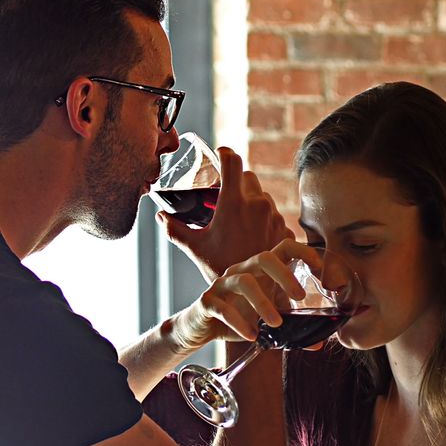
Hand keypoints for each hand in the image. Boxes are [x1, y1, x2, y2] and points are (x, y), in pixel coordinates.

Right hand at [158, 147, 293, 281]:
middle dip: (236, 181)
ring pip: (262, 196)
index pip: (232, 161)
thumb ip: (175, 230)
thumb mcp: (195, 247)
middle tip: (225, 194)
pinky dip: (264, 220)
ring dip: (251, 201)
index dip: (225, 153)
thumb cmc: (221, 268)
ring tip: (239, 220)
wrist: (254, 292)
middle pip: (247, 176)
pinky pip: (273, 215)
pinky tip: (253, 235)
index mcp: (233, 202)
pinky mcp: (285, 229)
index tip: (220, 155)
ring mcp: (274, 215)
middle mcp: (256, 203)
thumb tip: (160, 217)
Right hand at [167, 239, 321, 352]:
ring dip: (262, 302)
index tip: (319, 268)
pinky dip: (239, 322)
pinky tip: (252, 336)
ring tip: (276, 324)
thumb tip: (319, 343)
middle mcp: (241, 271)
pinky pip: (223, 307)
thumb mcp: (268, 322)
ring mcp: (223, 284)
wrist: (201, 329)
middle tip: (300, 296)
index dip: (303, 252)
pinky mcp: (207, 301)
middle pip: (264, 258)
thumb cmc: (239, 317)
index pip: (283, 249)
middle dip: (284, 274)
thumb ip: (292, 330)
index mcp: (260, 272)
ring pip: (244, 281)